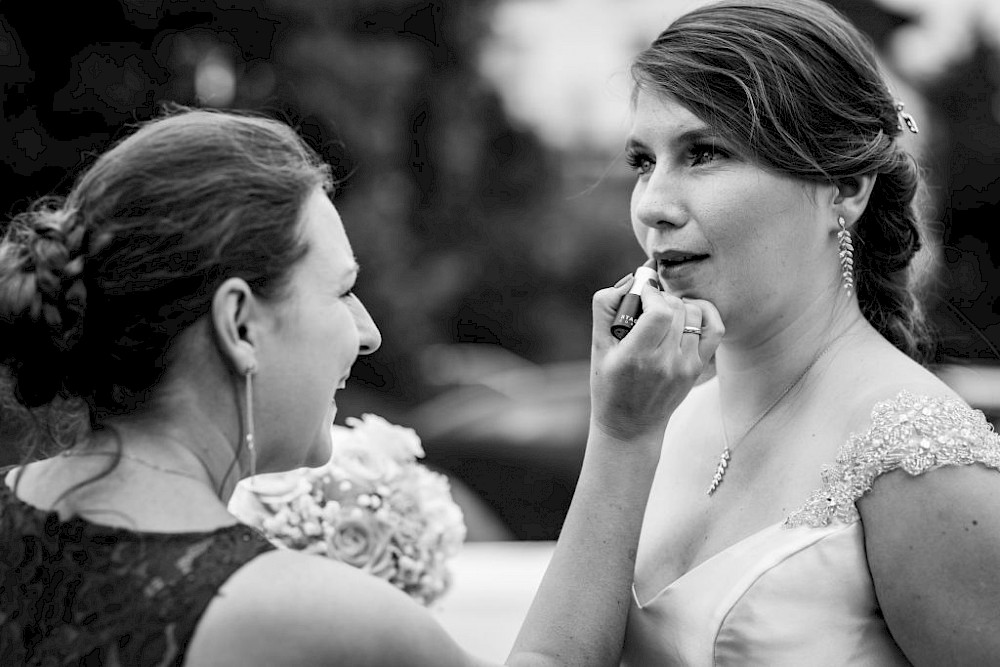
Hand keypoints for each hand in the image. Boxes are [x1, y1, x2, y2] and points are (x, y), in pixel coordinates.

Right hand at [589, 274, 722, 441]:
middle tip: (648, 304)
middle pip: (677, 308)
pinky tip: (687, 312)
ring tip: (664, 312)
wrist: (631, 426)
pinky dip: (704, 311)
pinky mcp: (698, 367)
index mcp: (637, 357)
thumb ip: (605, 307)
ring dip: (679, 304)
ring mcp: (686, 366)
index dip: (652, 294)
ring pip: (694, 313)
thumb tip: (631, 281)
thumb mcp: (598, 347)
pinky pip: (714, 327)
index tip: (641, 294)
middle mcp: (665, 362)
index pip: (660, 313)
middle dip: (661, 297)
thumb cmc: (609, 385)